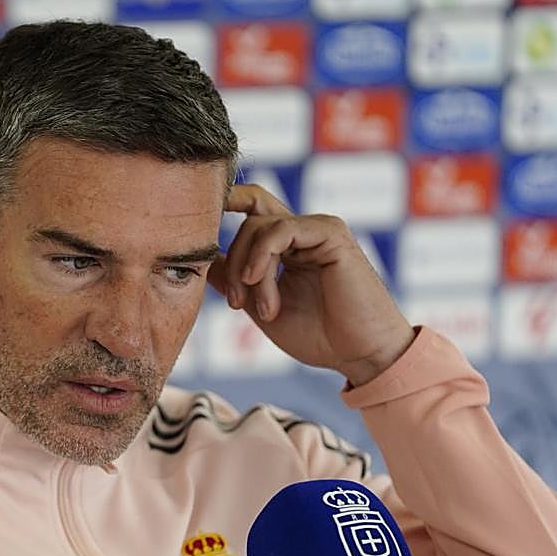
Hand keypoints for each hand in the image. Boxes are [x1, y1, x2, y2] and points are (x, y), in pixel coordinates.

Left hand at [206, 184, 415, 387]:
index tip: (195, 215)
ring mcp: (317, 229)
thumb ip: (232, 279)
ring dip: (247, 271)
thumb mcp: (259, 305)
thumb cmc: (319, 336)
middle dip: (230, 258)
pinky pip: (281, 229)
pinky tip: (259, 283)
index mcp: (288, 245)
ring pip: (257, 226)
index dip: (227, 201)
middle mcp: (302, 232)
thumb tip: (200, 259)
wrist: (361, 354)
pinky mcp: (331, 233)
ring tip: (262, 309)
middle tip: (233, 301)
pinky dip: (261, 257)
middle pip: (248, 216)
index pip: (252, 208)